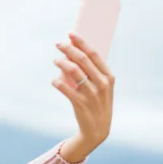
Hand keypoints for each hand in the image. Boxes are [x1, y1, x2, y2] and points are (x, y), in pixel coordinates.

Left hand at [52, 32, 114, 154]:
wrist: (98, 130)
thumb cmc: (97, 103)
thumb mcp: (101, 87)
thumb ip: (91, 72)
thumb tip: (73, 54)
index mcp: (109, 77)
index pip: (94, 54)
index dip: (81, 42)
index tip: (71, 34)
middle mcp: (102, 84)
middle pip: (83, 60)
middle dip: (69, 49)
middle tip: (58, 44)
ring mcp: (92, 94)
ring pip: (74, 72)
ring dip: (62, 64)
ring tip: (55, 60)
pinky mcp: (81, 104)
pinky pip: (66, 89)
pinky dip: (58, 83)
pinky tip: (54, 80)